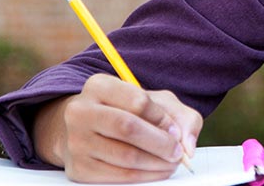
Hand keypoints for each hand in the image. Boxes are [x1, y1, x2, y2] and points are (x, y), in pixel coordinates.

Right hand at [34, 74, 202, 182]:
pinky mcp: (78, 169)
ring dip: (156, 163)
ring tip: (170, 162)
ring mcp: (76, 141)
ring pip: (125, 156)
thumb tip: (187, 144)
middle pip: (128, 127)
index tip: (175, 130)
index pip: (137, 100)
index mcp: (98, 86)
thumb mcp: (153, 101)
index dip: (162, 118)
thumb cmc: (126, 112)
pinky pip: (118, 176)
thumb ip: (178, 115)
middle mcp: (80, 111)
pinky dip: (144, 176)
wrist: (85, 131)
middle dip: (161, 143)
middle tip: (177, 152)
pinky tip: (155, 170)